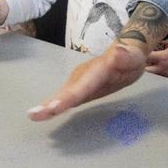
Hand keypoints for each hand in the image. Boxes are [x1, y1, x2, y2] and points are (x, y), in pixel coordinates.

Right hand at [27, 40, 147, 120]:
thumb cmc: (132, 57)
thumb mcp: (134, 56)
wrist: (128, 53)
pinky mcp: (79, 88)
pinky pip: (65, 98)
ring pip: (62, 95)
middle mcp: (83, 75)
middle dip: (51, 103)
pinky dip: (53, 106)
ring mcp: (79, 81)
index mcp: (96, 70)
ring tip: (33, 116)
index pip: (82, 86)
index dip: (68, 97)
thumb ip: (126, 56)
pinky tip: (43, 115)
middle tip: (33, 115)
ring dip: (48, 106)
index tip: (54, 107)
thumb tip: (119, 51)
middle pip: (67, 91)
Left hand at [145, 40, 167, 81]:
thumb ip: (163, 41)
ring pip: (153, 77)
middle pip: (146, 70)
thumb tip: (154, 40)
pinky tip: (162, 71)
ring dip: (151, 72)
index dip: (142, 54)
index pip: (146, 57)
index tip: (142, 52)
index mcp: (164, 57)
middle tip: (143, 61)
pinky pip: (162, 80)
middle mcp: (164, 68)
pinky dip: (160, 76)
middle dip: (142, 66)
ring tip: (152, 66)